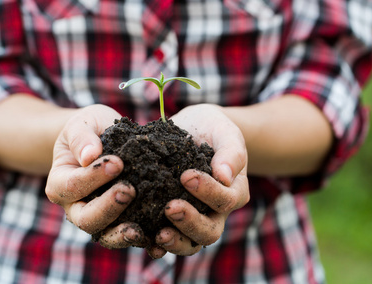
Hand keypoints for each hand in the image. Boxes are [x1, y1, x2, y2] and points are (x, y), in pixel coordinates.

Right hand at [45, 104, 147, 248]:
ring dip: (123, 234)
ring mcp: (99, 219)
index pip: (73, 186)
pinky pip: (130, 235)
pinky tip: (160, 235)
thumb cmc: (89, 130)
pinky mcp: (121, 222)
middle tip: (129, 190)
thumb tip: (89, 155)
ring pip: (107, 235)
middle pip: (86, 219)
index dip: (94, 177)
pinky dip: (145, 238)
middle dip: (108, 207)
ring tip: (140, 228)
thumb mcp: (82, 124)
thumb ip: (81, 137)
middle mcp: (76, 208)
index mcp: (60, 184)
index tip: (117, 162)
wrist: (104, 139)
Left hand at [148, 104, 249, 256]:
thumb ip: (230, 152)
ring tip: (157, 234)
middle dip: (190, 222)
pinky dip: (154, 242)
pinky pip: (166, 237)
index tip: (186, 175)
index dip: (208, 192)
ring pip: (189, 243)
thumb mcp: (225, 132)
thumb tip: (224, 176)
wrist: (192, 130)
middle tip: (170, 208)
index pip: (225, 200)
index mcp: (233, 191)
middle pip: (209, 231)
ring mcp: (194, 219)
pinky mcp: (171, 219)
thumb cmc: (212, 129)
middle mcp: (216, 212)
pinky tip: (137, 234)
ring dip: (174, 242)